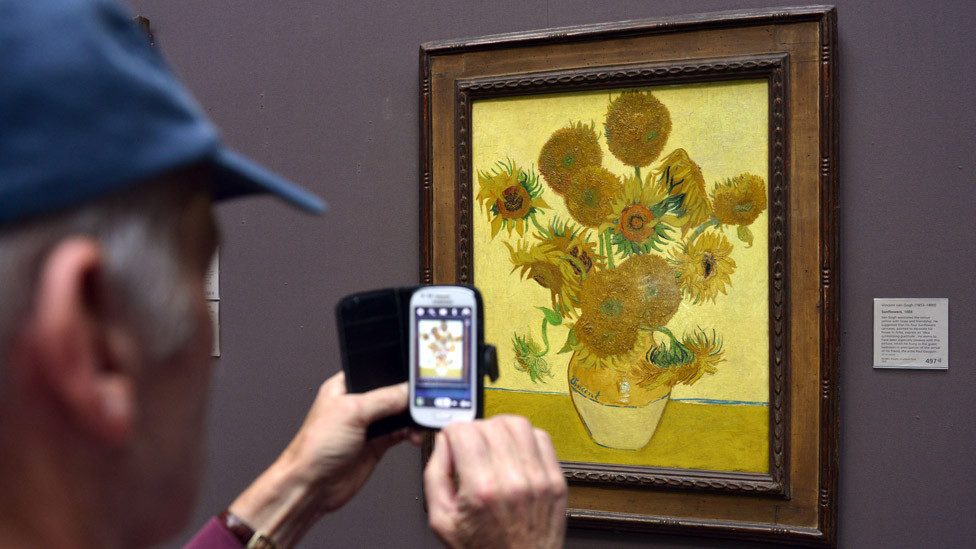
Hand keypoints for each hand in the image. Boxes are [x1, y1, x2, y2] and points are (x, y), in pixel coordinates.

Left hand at [229, 372, 420, 547]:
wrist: (312, 486)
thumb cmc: (314, 447)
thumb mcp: (351, 413)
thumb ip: (383, 399)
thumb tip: (408, 391)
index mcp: (345, 386)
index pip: (377, 371)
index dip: (395, 372)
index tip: (414, 378)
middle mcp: (357, 404)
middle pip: (392, 393)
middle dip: (408, 397)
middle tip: (421, 402)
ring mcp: (368, 424)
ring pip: (400, 413)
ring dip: (411, 416)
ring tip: (419, 420)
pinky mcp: (377, 443)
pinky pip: (401, 432)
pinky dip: (411, 433)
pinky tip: (413, 435)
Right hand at [424, 415, 567, 548]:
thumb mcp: (441, 520)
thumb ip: (435, 475)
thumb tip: (443, 443)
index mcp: (482, 491)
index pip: (464, 432)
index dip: (452, 432)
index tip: (451, 442)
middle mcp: (513, 482)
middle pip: (490, 424)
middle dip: (474, 430)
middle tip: (470, 447)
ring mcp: (539, 480)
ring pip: (518, 424)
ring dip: (500, 427)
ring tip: (492, 444)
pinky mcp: (556, 481)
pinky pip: (542, 438)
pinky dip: (525, 437)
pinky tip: (514, 452)